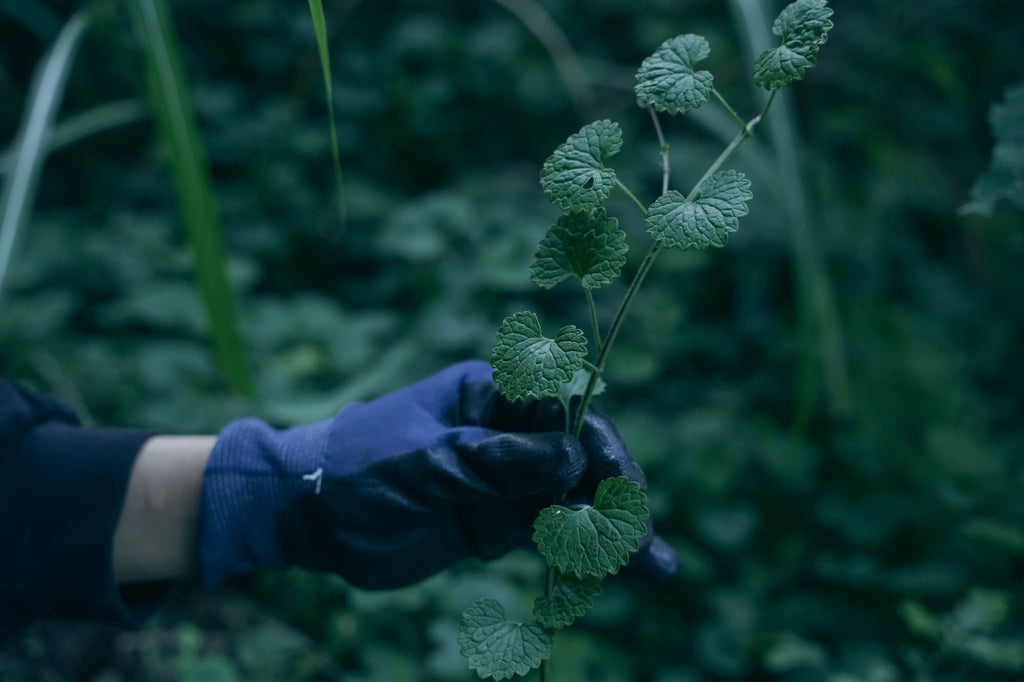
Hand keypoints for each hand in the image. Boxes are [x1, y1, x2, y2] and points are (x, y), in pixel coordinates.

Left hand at [198, 360, 677, 588]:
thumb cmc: (357, 469)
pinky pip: (547, 534)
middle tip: (644, 541)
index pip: (560, 409)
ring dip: (610, 534)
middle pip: (577, 458)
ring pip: (571, 501)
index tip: (615, 485)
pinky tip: (609, 578)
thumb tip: (572, 461)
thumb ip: (495, 462)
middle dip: (614, 497)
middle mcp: (503, 432)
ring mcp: (502, 478)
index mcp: (487, 395)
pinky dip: (577, 555)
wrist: (309, 517)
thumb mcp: (424, 462)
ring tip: (657, 570)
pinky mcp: (495, 521)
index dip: (595, 444)